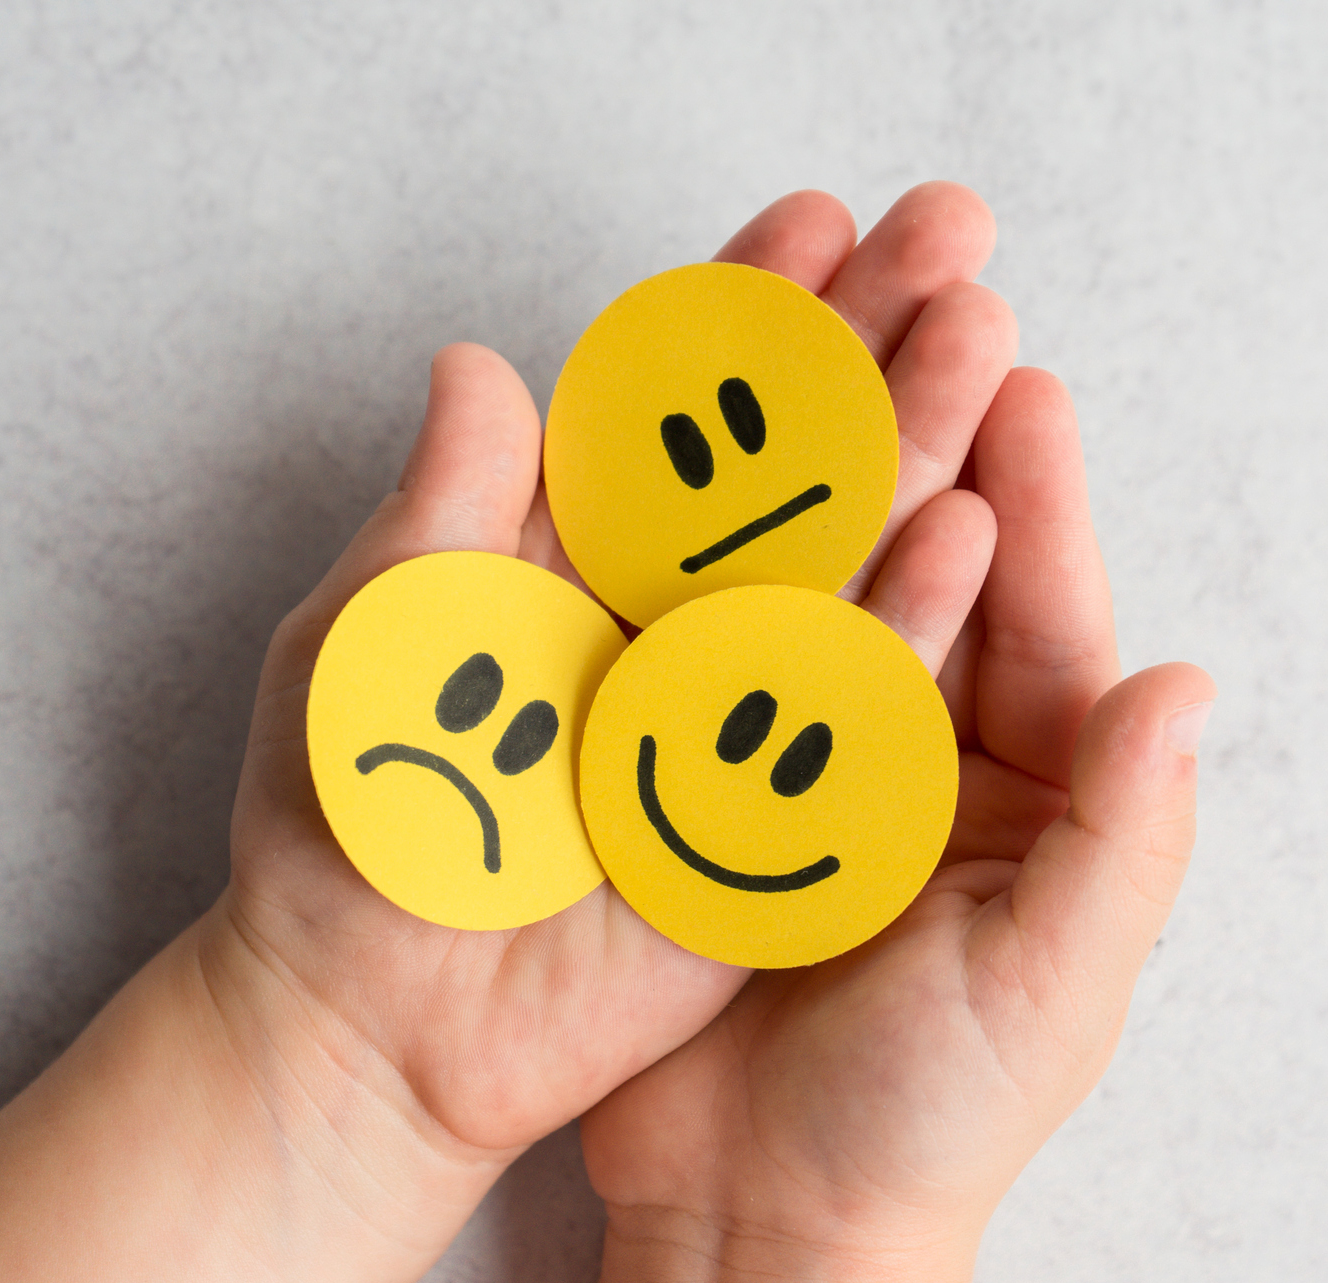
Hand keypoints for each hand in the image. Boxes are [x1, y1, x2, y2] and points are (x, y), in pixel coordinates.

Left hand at [186, 182, 1037, 1282]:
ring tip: (985, 333)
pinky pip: (847, 712)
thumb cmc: (343, 822)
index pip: (677, 411)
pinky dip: (906, 623)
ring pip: (835, 562)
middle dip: (865, 342)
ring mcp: (725, 711)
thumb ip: (440, 507)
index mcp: (570, 561)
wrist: (365, 1015)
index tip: (815, 222)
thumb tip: (479, 361)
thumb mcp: (371, 636)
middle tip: (952, 233)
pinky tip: (968, 532)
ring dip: (910, 445)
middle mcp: (665, 622)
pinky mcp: (764, 814)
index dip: (743, 314)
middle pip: (784, 462)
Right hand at [572, 187, 1214, 1282]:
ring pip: (813, 585)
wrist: (760, 1228)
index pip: (1040, 618)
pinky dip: (696, 563)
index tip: (1014, 367)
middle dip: (925, 428)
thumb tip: (1189, 685)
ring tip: (795, 337)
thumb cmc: (925, 1129)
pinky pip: (707, 654)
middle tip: (918, 288)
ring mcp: (803, 763)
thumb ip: (1124, 842)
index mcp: (1031, 796)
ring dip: (806, 464)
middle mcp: (922, 759)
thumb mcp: (1049, 990)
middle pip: (930, 566)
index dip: (1030, 491)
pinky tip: (675, 471)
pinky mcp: (698, 787)